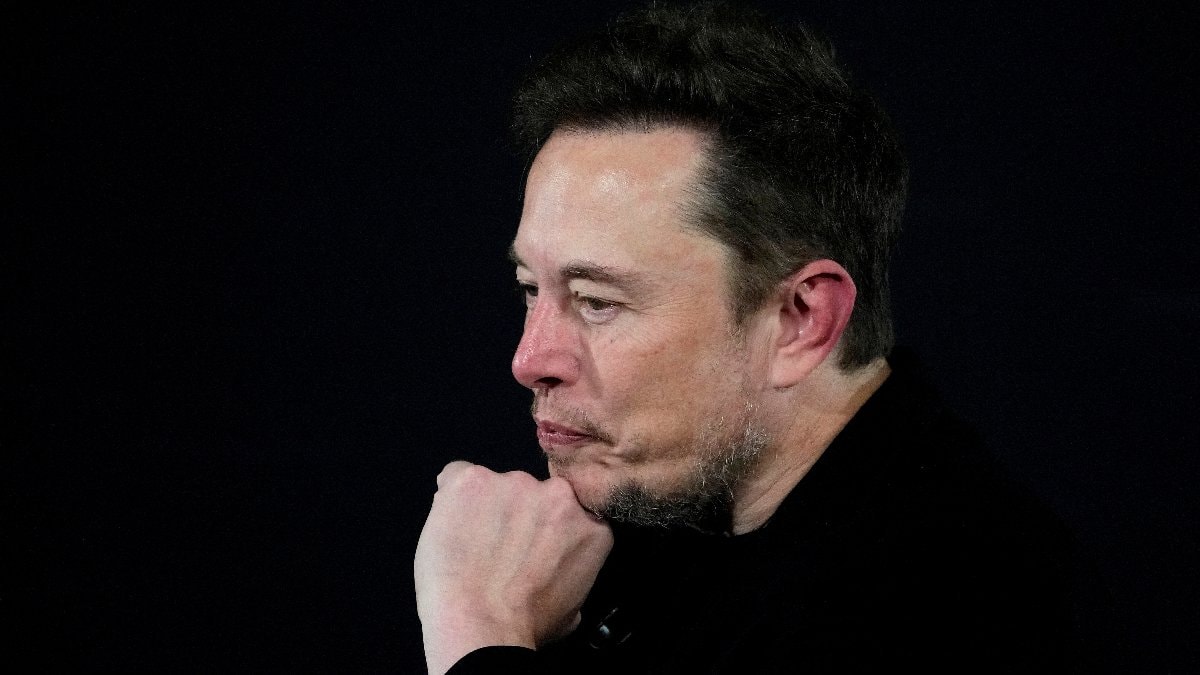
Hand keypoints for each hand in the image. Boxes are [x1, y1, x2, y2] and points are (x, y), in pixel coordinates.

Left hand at [414, 461, 612, 673]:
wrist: (480, 626)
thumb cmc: (526, 627)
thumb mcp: (573, 607)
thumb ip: (571, 572)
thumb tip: (557, 573)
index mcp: (589, 523)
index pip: (570, 509)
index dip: (545, 525)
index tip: (530, 543)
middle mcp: (558, 493)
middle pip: (532, 493)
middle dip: (516, 515)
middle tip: (497, 549)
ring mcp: (514, 482)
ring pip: (494, 486)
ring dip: (484, 508)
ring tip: (468, 546)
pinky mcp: (473, 479)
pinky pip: (457, 476)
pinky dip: (451, 499)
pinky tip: (448, 527)